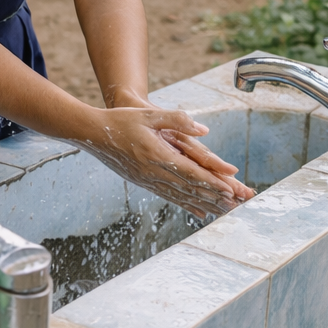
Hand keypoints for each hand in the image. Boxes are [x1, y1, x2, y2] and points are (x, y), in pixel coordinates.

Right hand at [68, 105, 252, 218]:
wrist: (92, 134)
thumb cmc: (120, 121)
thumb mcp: (149, 115)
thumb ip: (177, 120)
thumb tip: (203, 129)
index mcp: (157, 155)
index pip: (190, 172)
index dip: (211, 182)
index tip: (230, 190)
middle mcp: (153, 173)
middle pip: (190, 189)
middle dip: (215, 197)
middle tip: (236, 205)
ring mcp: (148, 181)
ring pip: (182, 196)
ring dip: (205, 204)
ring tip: (224, 212)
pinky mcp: (144, 183)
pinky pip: (170, 197)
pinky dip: (188, 205)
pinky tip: (200, 211)